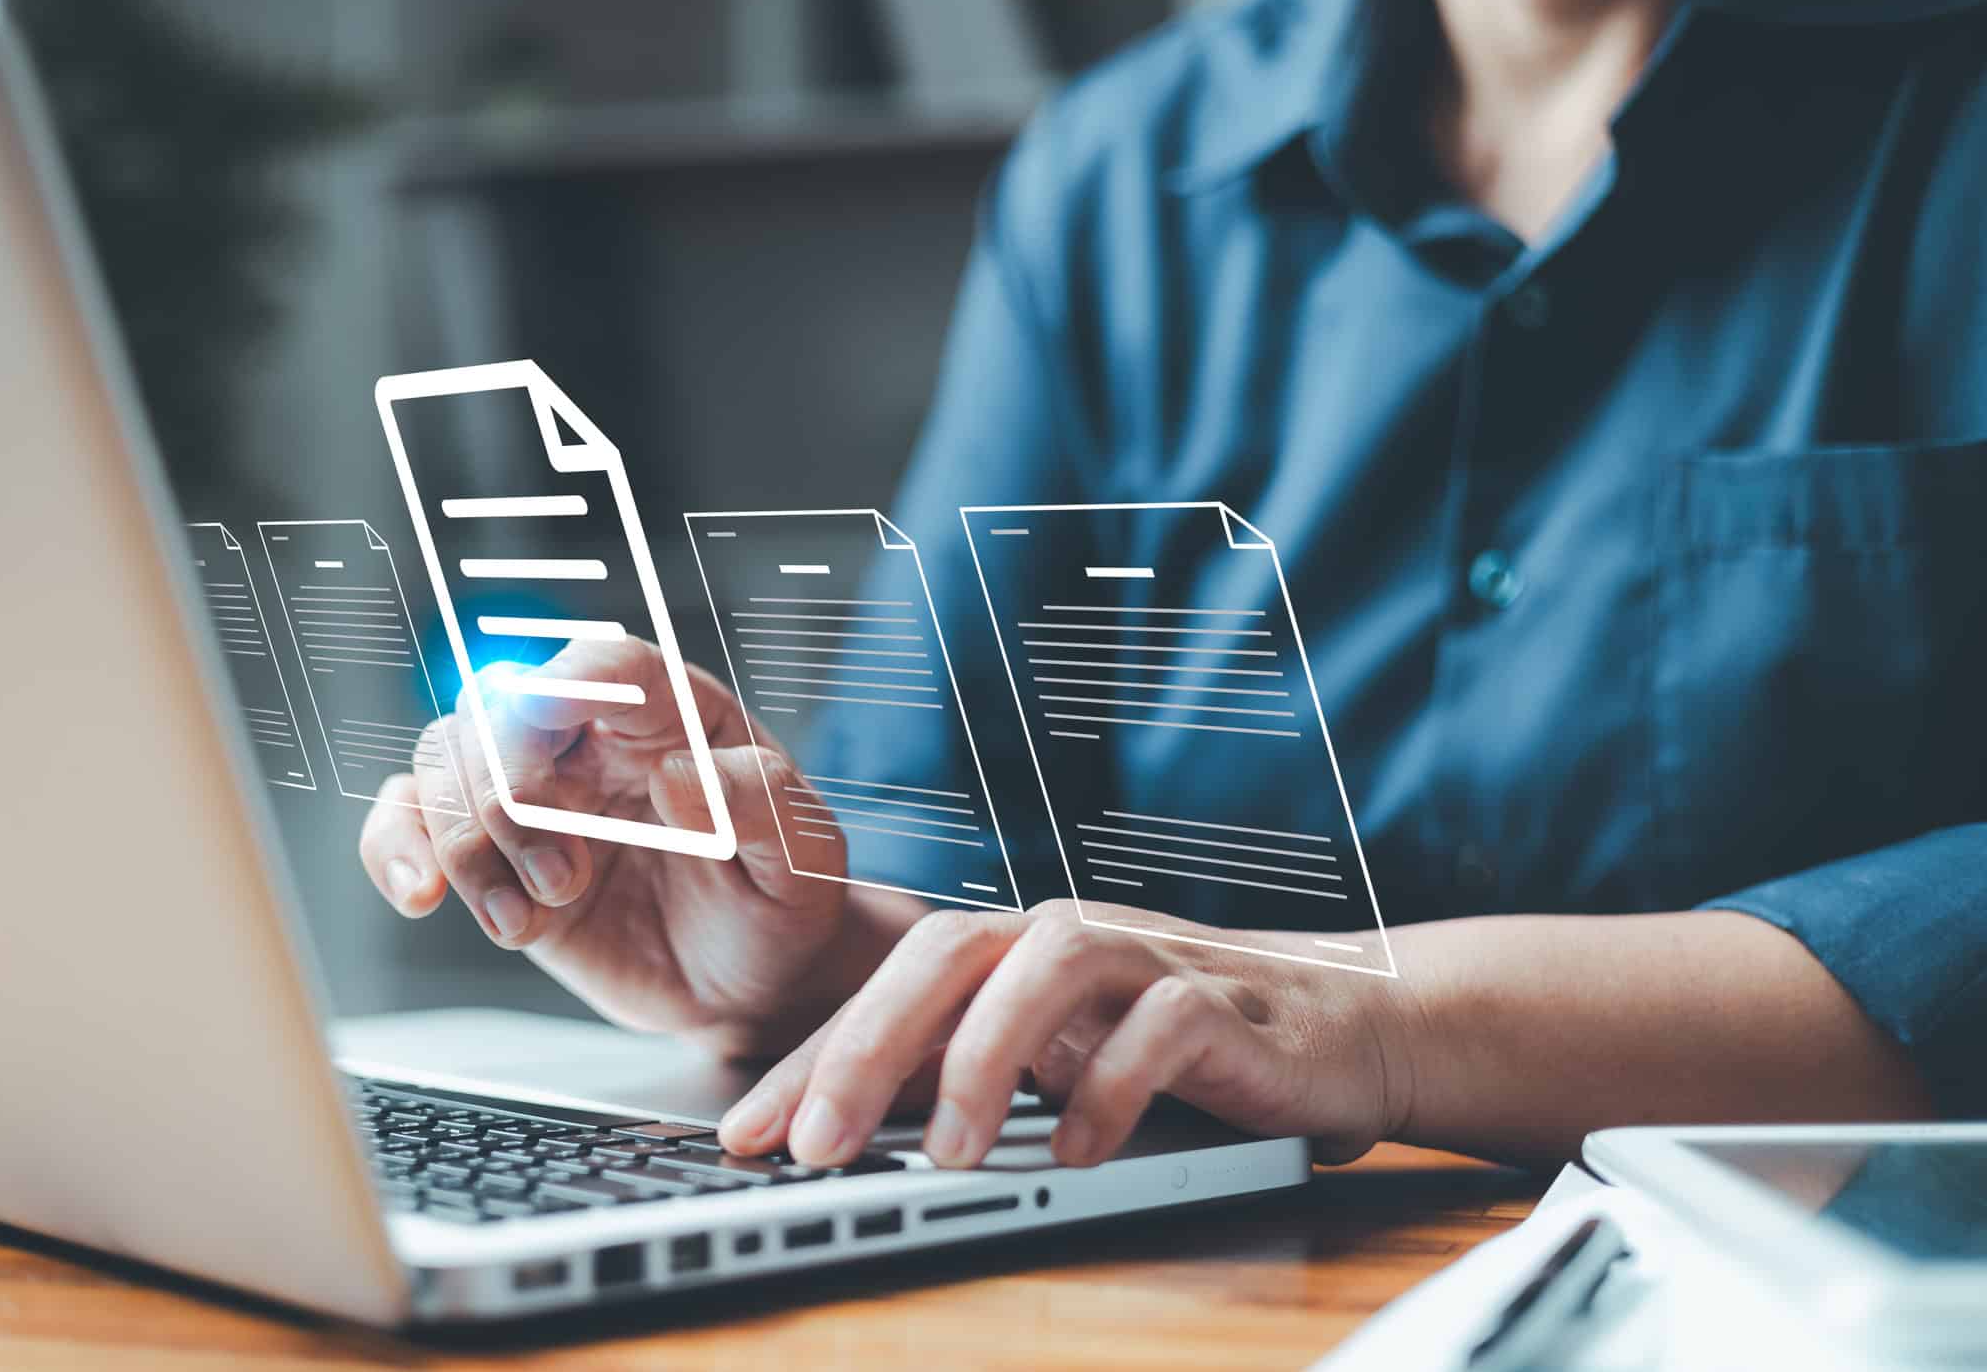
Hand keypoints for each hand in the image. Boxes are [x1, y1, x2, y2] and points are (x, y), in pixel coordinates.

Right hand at [357, 638, 885, 1042]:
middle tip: (565, 875)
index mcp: (676, 716)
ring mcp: (535, 797)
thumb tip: (682, 775)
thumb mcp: (803, 859)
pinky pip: (409, 819)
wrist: (750, 985)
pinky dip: (397, 848)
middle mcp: (592, 742)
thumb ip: (755, 806)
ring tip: (528, 914)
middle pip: (504, 708)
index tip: (550, 708)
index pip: (615, 664)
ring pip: (445, 760)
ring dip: (467, 839)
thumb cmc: (780, 903)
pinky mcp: (493, 855)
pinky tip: (423, 896)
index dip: (576, 678)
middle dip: (510, 788)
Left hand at [716, 898, 1410, 1167]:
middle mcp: (1073, 939)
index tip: (747, 1136)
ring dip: (987, 1058)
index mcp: (1018, 952)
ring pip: (1051, 965)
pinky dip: (1112, 1088)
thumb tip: (842, 1135)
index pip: (893, 985)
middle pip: (950, 954)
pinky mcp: (1232, 1005)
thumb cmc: (1180, 1049)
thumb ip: (969, 1078)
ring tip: (949, 1156)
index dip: (813, 1057)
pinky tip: (1077, 1152)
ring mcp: (1153, 959)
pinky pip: (1163, 1027)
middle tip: (815, 1145)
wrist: (1347, 1025)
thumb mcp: (1059, 1063)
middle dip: (868, 1046)